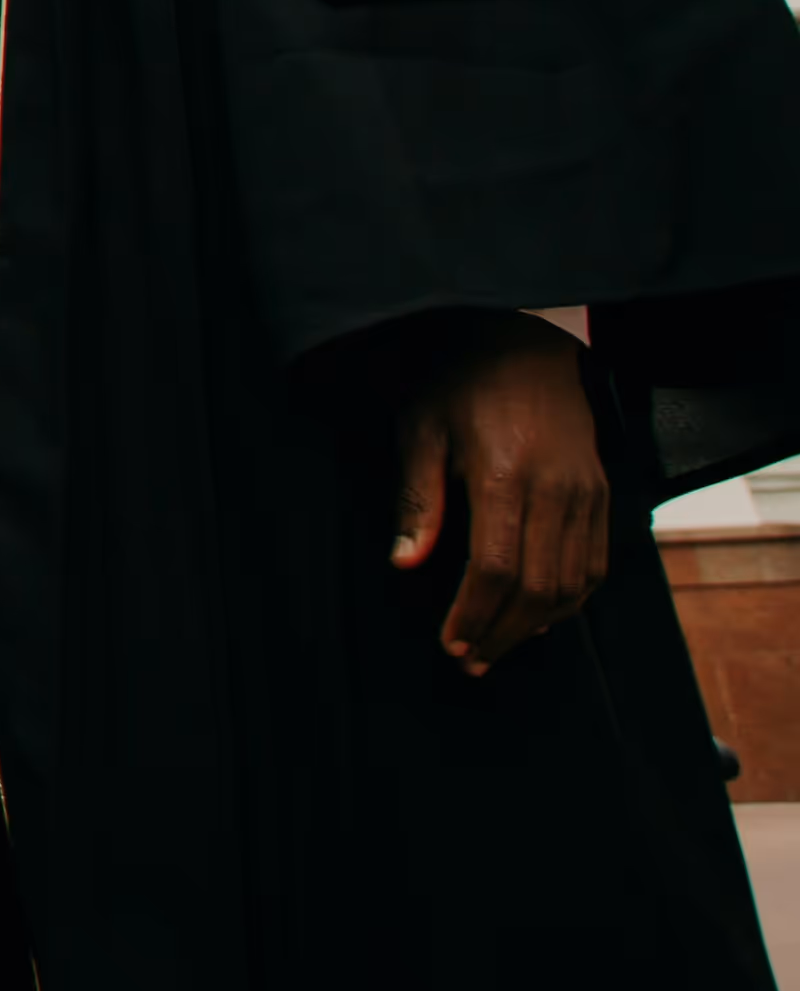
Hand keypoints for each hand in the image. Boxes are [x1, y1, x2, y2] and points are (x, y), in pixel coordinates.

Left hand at [392, 317, 609, 672]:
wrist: (526, 346)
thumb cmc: (460, 384)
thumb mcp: (421, 429)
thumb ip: (417, 500)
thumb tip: (403, 565)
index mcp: (506, 477)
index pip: (495, 569)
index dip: (474, 615)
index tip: (450, 645)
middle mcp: (557, 492)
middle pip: (537, 588)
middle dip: (502, 633)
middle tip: (471, 662)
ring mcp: (587, 496)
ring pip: (572, 585)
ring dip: (536, 626)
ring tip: (498, 649)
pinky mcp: (603, 496)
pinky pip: (595, 566)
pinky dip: (570, 601)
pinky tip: (540, 619)